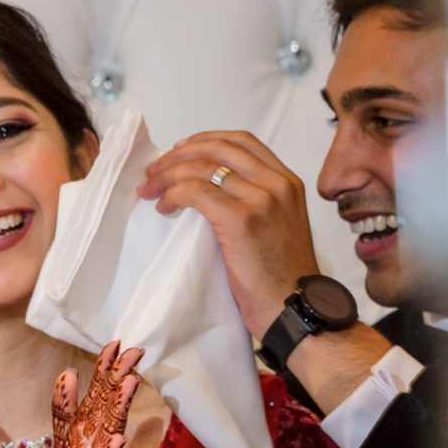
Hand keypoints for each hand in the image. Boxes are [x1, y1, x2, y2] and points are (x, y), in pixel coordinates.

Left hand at [44, 342, 143, 447]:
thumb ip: (65, 416)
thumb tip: (68, 373)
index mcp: (83, 444)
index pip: (95, 401)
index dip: (104, 373)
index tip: (115, 342)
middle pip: (107, 413)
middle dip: (118, 381)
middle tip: (135, 349)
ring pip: (107, 438)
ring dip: (120, 410)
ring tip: (132, 382)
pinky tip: (117, 440)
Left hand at [138, 131, 321, 338]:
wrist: (296, 308)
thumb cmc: (281, 276)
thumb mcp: (277, 224)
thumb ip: (254, 199)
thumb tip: (208, 185)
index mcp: (287, 181)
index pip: (242, 141)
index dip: (206, 140)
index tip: (181, 149)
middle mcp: (278, 183)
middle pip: (219, 148)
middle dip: (180, 153)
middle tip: (156, 169)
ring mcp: (262, 200)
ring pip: (203, 167)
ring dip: (169, 174)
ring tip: (151, 188)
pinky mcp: (242, 220)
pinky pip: (196, 192)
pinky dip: (173, 194)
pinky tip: (164, 206)